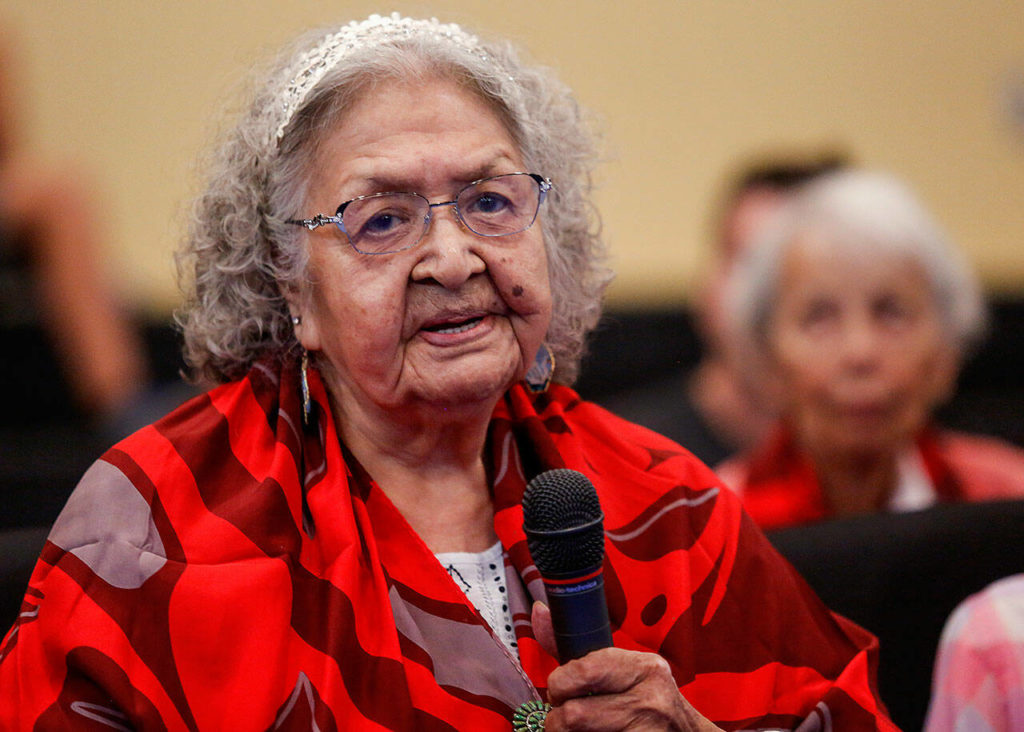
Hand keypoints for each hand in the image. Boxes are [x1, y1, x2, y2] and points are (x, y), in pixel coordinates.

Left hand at [532, 603, 721, 730]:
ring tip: (580, 729)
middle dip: (557, 719)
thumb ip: (576, 647)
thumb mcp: (621, 668)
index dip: (559, 685)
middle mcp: (650, 701)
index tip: (559, 690)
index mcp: (645, 667)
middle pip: (574, 715)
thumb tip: (539, 612)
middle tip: (563, 716)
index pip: (584, 673)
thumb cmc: (646, 698)